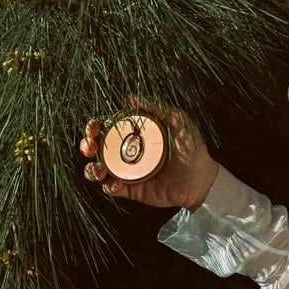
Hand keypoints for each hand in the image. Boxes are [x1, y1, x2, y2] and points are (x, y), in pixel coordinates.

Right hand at [79, 95, 219, 211]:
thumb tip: (131, 97)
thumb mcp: (176, 121)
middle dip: (88, 146)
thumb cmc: (191, 147)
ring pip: (99, 170)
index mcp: (135, 135)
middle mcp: (128, 153)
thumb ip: (155, 108)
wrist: (201, 178)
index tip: (93, 126)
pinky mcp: (132, 190)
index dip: (95, 127)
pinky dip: (109, 186)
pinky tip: (114, 183)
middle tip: (90, 145)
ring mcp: (128, 173)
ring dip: (92, 169)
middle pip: (98, 149)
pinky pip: (112, 189)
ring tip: (99, 170)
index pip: (108, 129)